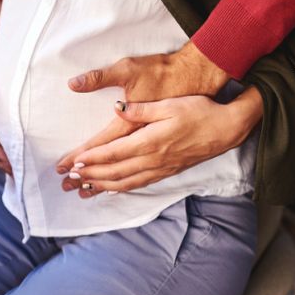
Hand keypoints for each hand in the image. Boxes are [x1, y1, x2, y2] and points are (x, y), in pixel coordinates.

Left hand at [56, 42, 231, 173]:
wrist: (226, 128)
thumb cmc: (199, 111)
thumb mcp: (170, 104)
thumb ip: (142, 109)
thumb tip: (118, 108)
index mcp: (150, 141)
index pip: (113, 153)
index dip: (91, 159)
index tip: (73, 163)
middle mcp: (154, 159)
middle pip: (114, 171)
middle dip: (89, 176)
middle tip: (68, 180)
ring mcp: (161, 168)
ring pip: (125, 181)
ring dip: (101, 186)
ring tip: (82, 189)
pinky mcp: (168, 171)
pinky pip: (140, 184)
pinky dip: (122, 188)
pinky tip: (111, 190)